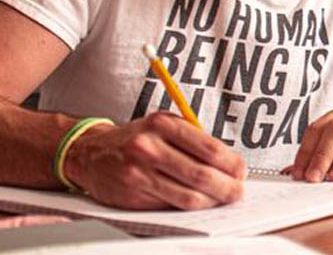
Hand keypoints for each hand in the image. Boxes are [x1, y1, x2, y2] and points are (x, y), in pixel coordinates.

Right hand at [63, 112, 245, 209]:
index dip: (232, 163)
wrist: (91, 152)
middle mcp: (148, 147)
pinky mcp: (133, 196)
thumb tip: (229, 163)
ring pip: (188, 196)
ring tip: (223, 199)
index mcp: (162, 124)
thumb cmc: (136, 138)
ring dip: (213, 201)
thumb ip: (193, 139)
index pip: (209, 148)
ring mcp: (139, 174)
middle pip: (202, 175)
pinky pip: (171, 206)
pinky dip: (191, 207)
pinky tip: (199, 203)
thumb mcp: (164, 125)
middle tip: (238, 191)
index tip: (242, 171)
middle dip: (228, 187)